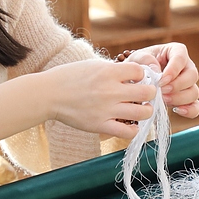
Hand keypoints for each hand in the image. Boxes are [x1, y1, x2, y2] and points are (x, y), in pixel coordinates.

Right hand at [44, 60, 158, 139]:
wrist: (49, 94)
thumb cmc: (70, 77)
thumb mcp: (93, 65)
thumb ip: (114, 70)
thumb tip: (137, 74)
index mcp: (108, 72)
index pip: (141, 72)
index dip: (142, 75)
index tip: (136, 79)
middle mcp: (110, 90)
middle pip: (147, 92)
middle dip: (150, 93)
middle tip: (144, 95)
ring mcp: (106, 109)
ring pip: (143, 113)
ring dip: (145, 111)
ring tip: (139, 109)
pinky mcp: (100, 125)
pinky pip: (128, 132)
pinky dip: (133, 129)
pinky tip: (128, 123)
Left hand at [128, 43, 198, 117]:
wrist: (136, 80)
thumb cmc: (138, 65)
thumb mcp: (137, 58)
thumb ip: (145, 60)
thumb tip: (157, 71)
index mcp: (175, 51)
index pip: (181, 57)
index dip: (174, 69)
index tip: (162, 80)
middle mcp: (186, 67)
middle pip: (192, 76)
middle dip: (177, 85)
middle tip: (162, 91)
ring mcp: (188, 84)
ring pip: (194, 92)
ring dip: (180, 98)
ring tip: (164, 100)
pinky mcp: (187, 99)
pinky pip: (196, 106)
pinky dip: (189, 110)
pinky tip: (177, 110)